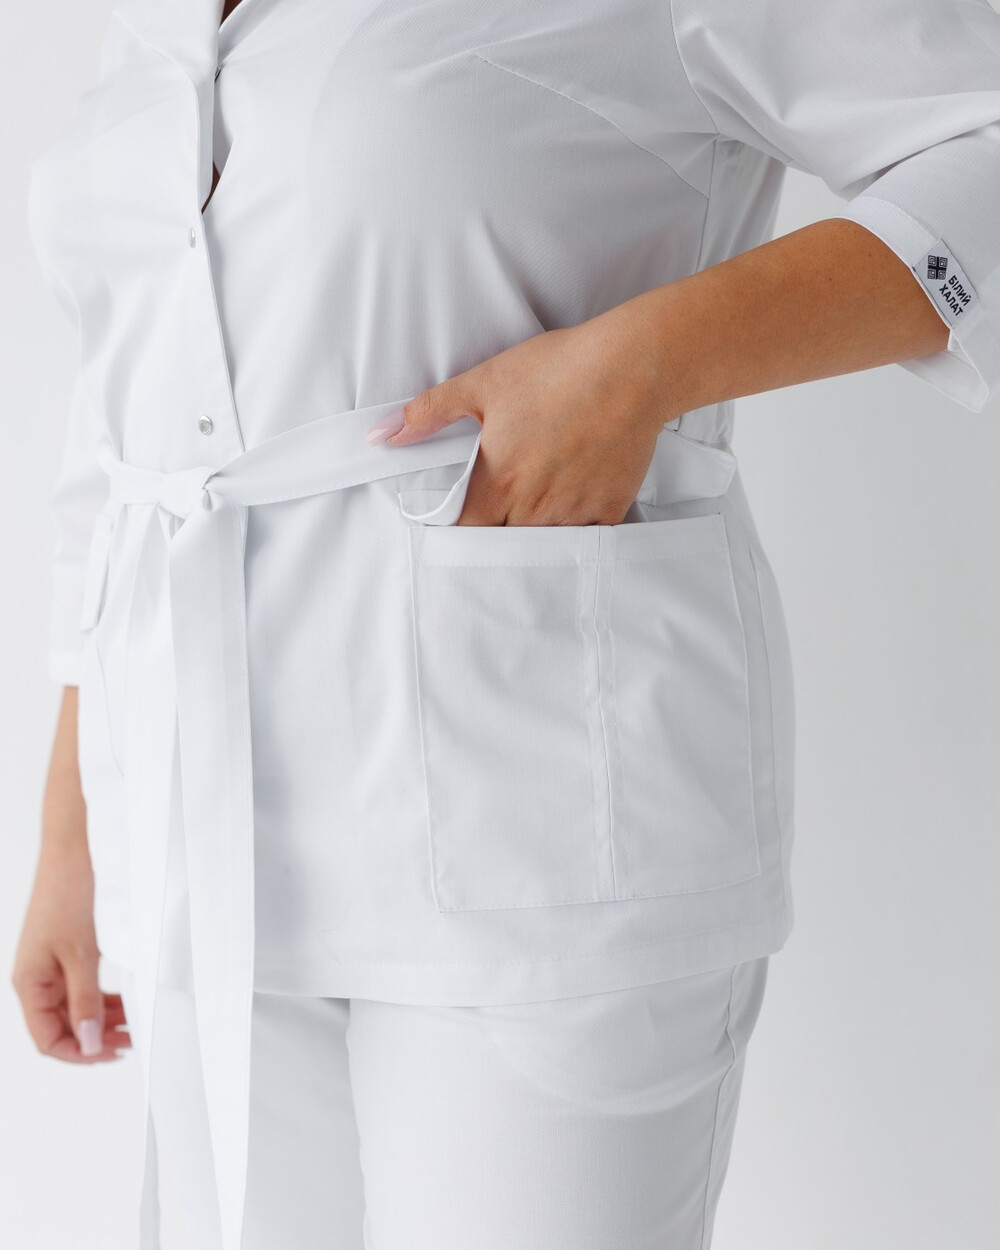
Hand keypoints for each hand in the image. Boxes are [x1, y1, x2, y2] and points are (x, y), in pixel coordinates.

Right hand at [10, 687, 130, 1063]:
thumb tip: (90, 1044)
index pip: (48, 1040)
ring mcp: (52, 964)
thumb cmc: (70, 891)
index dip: (80, 1053)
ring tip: (134, 1024)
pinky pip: (84, 988)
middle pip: (63, 1028)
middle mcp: (37, 978)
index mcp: (30, 983)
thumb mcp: (82, 952)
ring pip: (76, 1009)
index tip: (114, 1052)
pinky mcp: (69, 950)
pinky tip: (127, 1000)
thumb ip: (85, 1000)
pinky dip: (105, 999)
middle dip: (95, 1039)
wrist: (76, 846)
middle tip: (131, 1041)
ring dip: (104, 1020)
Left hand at [367, 302, 677, 525]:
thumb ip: (429, 413)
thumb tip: (382, 435)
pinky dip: (574, 532)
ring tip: (529, 517)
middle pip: (502, 545)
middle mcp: (534, 507)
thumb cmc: (558, 370)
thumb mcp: (483, 382)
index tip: (456, 526)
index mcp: (498, 483)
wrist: (632, 368)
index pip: (465, 534)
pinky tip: (569, 513)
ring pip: (542, 546)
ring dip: (531, 537)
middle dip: (493, 537)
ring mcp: (574, 512)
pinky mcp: (610, 508)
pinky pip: (585, 539)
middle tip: (492, 522)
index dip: (456, 534)